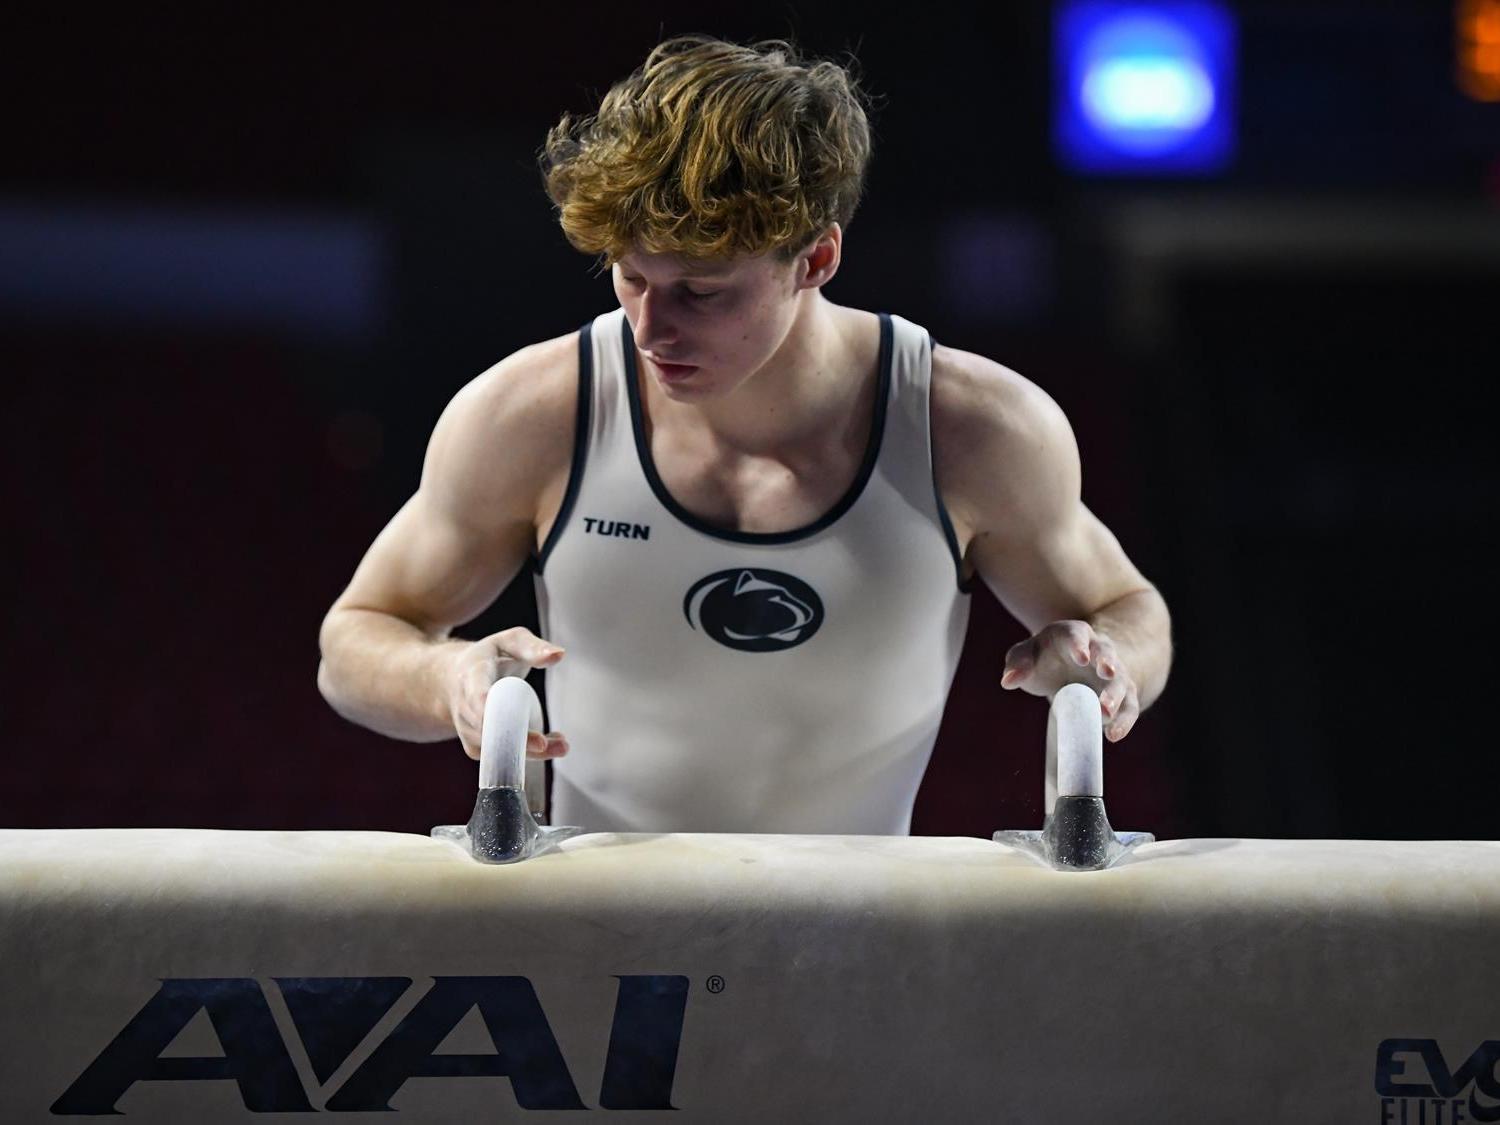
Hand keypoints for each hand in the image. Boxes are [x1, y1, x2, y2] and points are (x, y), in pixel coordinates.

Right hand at [444, 627, 569, 761]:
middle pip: (489, 730)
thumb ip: (533, 647)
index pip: (478, 698)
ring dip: (529, 752)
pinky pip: (499, 757)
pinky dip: (526, 756)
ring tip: (561, 745)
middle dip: (518, 740)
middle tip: (546, 743)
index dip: (495, 713)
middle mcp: (464, 707)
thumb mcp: (510, 642)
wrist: (454, 678)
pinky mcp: (475, 746)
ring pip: (495, 749)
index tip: (513, 723)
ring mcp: (466, 730)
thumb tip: (559, 655)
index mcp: (471, 676)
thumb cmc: (490, 657)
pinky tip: (551, 746)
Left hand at [1001, 620, 1138, 741]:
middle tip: (1107, 674)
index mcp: (1073, 634)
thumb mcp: (1025, 656)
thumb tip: (1008, 680)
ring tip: (1105, 713)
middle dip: (1108, 663)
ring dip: (1116, 695)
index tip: (1082, 657)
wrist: (1067, 669)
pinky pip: (1128, 706)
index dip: (1080, 644)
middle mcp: (1098, 649)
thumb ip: (1018, 664)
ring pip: (1120, 680)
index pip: (1077, 635)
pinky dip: (1124, 720)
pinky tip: (1113, 735)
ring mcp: (1112, 671)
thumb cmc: (1042, 659)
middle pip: (1107, 653)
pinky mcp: (1121, 694)